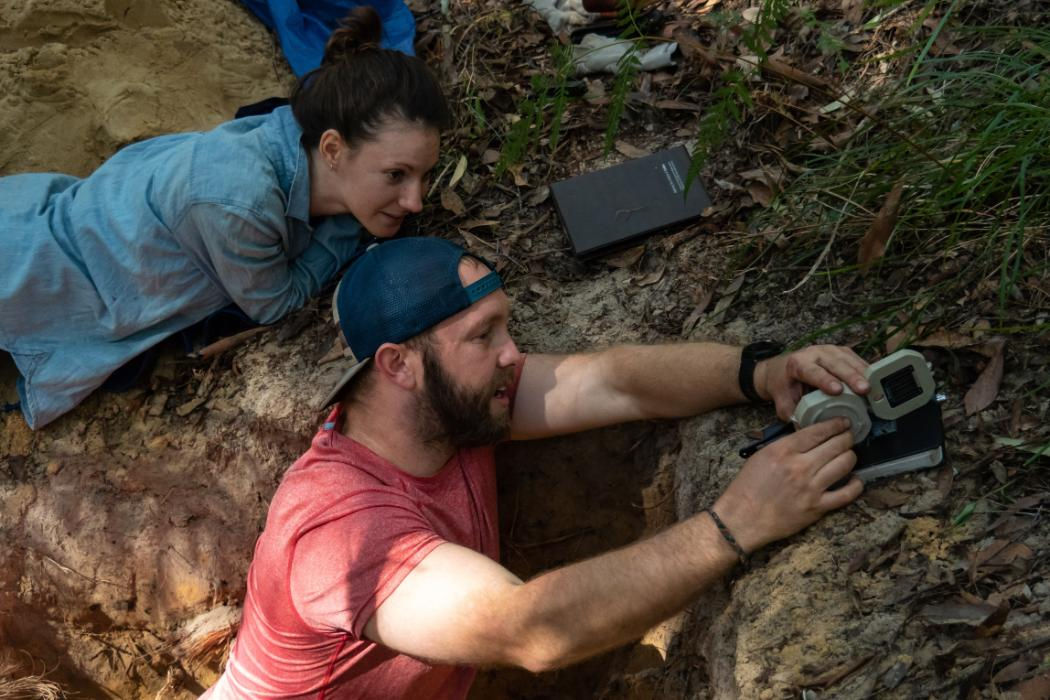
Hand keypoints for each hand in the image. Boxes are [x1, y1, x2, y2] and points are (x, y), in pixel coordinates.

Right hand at [712, 417, 862, 552]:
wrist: (742, 518)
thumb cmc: (747, 487)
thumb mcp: (761, 455)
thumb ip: (786, 445)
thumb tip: (808, 438)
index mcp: (784, 450)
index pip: (818, 431)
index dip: (836, 424)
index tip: (844, 422)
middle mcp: (800, 467)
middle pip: (836, 445)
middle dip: (847, 438)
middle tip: (849, 436)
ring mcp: (811, 488)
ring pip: (845, 464)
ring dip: (851, 456)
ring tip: (849, 455)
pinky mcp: (817, 507)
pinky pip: (847, 494)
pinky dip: (856, 485)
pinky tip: (856, 480)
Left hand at [754, 344, 869, 420]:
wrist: (780, 368)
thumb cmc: (784, 385)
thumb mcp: (783, 401)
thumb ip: (793, 415)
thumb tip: (807, 431)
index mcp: (798, 363)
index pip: (813, 372)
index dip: (825, 380)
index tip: (837, 390)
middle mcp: (814, 353)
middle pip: (835, 364)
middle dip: (851, 377)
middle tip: (864, 390)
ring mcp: (829, 350)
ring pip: (848, 360)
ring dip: (863, 374)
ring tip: (874, 388)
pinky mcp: (841, 352)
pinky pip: (856, 359)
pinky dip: (866, 370)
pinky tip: (876, 381)